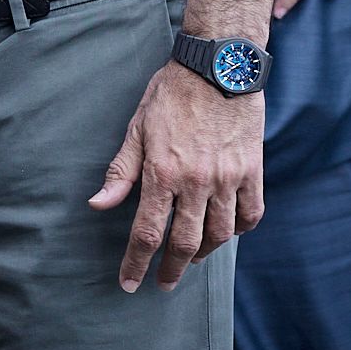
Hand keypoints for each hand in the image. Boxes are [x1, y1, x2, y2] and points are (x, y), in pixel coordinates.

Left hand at [87, 60, 263, 291]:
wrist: (219, 66)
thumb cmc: (172, 94)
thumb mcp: (138, 127)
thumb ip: (121, 170)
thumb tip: (98, 204)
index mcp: (163, 172)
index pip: (147, 233)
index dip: (136, 263)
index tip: (129, 283)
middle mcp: (197, 182)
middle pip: (185, 243)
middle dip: (171, 270)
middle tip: (164, 284)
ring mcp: (228, 178)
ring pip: (219, 234)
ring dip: (204, 253)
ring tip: (192, 259)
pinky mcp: (252, 170)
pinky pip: (250, 214)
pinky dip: (238, 229)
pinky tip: (226, 232)